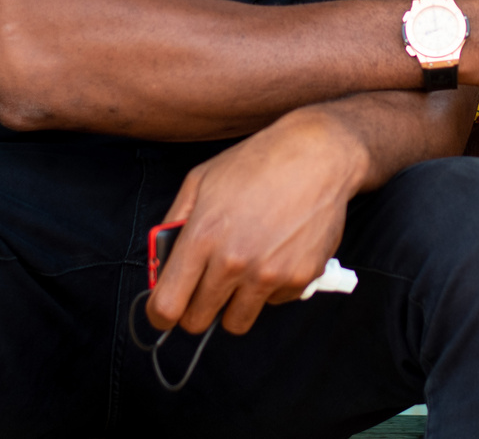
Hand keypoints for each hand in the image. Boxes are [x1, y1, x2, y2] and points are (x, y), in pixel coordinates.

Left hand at [146, 108, 362, 335]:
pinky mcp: (300, 279)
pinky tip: (276, 254)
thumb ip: (174, 223)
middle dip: (195, 309)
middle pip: (198, 321)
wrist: (318, 156)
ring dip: (232, 304)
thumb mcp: (200, 180)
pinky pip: (273, 303)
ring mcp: (269, 274)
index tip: (165, 311)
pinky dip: (270, 288)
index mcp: (202, 236)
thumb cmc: (257, 163)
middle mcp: (234, 261)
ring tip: (242, 271)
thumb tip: (163, 262)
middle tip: (204, 288)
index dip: (160, 314)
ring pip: (235, 322)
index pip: (167, 305)